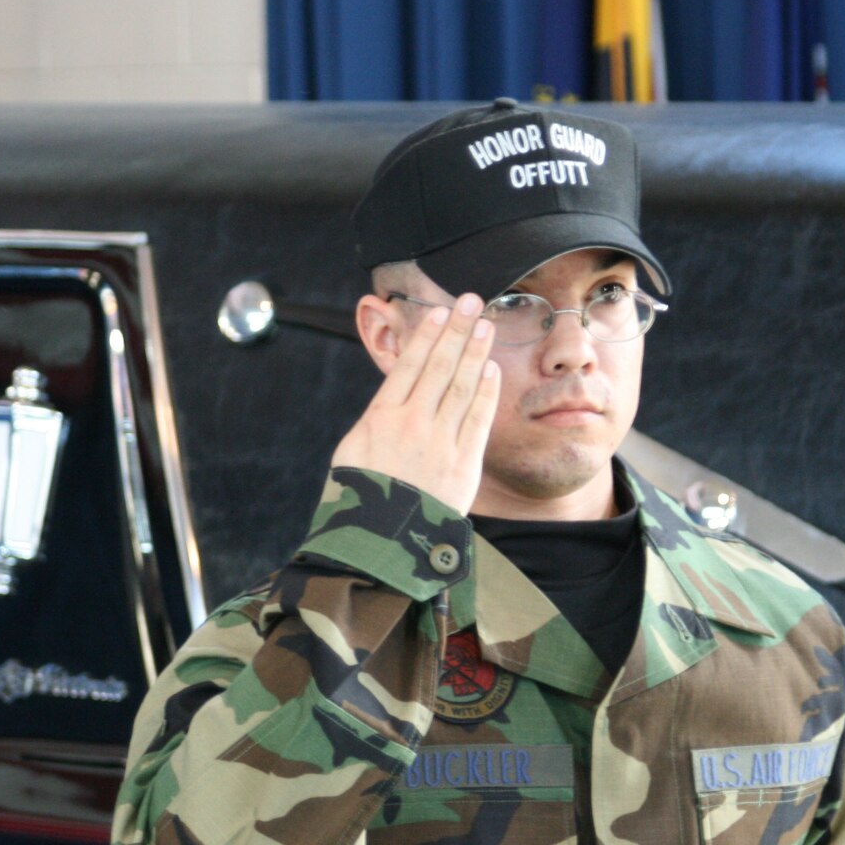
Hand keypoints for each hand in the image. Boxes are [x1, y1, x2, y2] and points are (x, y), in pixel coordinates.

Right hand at [332, 293, 498, 514]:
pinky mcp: (463, 465)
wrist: (380, 544)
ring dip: (474, 352)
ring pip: (462, 387)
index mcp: (381, 418)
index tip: (438, 312)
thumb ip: (376, 421)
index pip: (410, 365)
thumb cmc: (359, 500)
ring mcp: (440, 443)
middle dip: (456, 330)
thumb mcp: (353, 453)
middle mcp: (413, 424)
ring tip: (484, 325)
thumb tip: (393, 399)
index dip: (427, 335)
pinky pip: (478, 420)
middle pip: (440, 366)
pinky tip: (491, 369)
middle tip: (470, 300)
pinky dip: (486, 392)